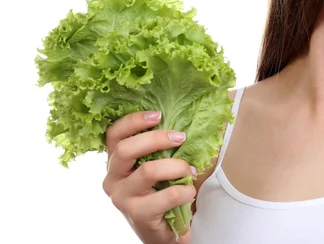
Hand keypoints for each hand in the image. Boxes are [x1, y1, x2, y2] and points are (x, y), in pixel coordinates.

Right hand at [102, 112, 197, 243]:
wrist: (163, 230)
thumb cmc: (160, 190)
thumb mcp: (155, 164)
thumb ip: (157, 146)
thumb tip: (179, 122)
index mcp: (115, 161)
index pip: (114, 134)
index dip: (134, 121)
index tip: (158, 114)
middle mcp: (112, 178)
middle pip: (126, 149)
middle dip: (157, 139)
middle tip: (181, 137)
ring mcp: (122, 198)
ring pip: (148, 171)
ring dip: (176, 166)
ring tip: (190, 169)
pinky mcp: (138, 214)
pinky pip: (166, 196)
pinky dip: (184, 190)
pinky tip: (190, 190)